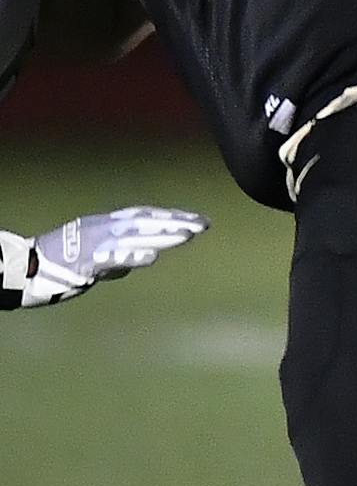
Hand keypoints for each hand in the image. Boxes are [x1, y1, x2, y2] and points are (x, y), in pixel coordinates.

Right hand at [0, 205, 206, 310]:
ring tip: (188, 235)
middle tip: (204, 225)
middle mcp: (103, 229)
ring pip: (135, 236)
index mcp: (106, 224)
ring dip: (162, 235)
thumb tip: (143, 257)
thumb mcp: (95, 253)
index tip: (198, 220)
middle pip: (146, 223)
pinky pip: (111, 258)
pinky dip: (131, 256)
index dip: (172, 216)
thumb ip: (121, 255)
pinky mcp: (84, 261)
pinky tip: (152, 257)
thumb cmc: (59, 263)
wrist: (23, 269)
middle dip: (176, 223)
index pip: (146, 216)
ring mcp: (94, 243)